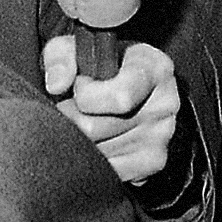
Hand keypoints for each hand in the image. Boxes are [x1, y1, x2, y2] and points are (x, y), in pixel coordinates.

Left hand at [42, 35, 180, 185]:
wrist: (134, 91)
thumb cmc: (104, 67)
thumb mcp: (80, 48)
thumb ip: (61, 56)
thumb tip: (56, 85)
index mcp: (155, 68)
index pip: (120, 97)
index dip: (86, 95)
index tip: (80, 84)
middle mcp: (165, 103)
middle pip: (98, 128)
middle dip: (73, 119)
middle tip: (73, 107)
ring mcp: (161, 136)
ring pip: (99, 153)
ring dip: (81, 141)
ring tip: (86, 121)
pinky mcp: (154, 162)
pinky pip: (110, 173)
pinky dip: (95, 162)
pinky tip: (98, 140)